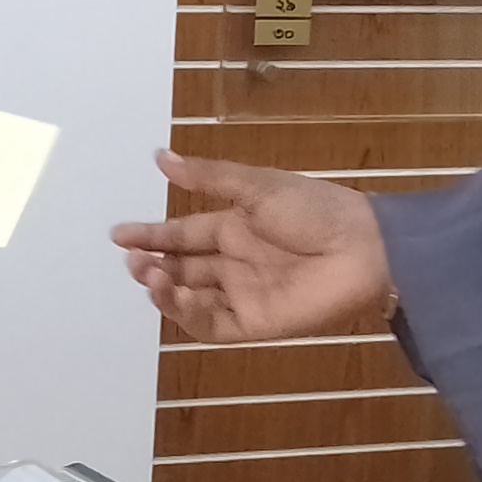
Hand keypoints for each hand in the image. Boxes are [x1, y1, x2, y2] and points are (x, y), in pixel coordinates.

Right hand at [110, 149, 392, 343]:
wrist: (364, 248)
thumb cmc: (315, 210)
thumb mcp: (257, 186)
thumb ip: (207, 177)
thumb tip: (160, 157)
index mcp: (235, 228)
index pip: (183, 235)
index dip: (150, 235)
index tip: (118, 235)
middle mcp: (235, 263)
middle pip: (182, 268)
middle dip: (152, 264)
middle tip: (133, 260)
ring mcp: (245, 295)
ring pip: (191, 300)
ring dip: (165, 289)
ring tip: (149, 274)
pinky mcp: (256, 324)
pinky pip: (213, 325)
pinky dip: (189, 314)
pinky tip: (176, 295)